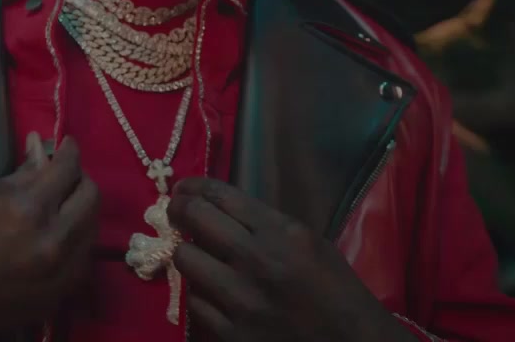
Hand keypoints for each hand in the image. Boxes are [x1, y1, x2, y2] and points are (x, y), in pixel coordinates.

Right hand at [0, 133, 99, 341]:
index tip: (66, 146)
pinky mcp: (60, 297)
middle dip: (80, 179)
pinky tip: (56, 235)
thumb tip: (42, 148)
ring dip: (80, 210)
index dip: (69, 151)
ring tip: (60, 204)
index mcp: (27, 210)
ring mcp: (61, 274)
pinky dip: (75, 241)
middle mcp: (53, 241)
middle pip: (91, 197)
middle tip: (63, 175)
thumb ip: (22, 175)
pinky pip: (82, 259)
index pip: (68, 168)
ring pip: (92, 229)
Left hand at [167, 178, 412, 341]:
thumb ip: (266, 224)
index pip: (221, 195)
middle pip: (193, 217)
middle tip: (177, 214)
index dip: (193, 187)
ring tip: (199, 257)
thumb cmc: (337, 292)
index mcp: (283, 234)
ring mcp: (242, 300)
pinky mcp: (232, 334)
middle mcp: (258, 261)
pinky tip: (213, 294)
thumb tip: (217, 209)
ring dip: (189, 255)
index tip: (183, 189)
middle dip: (179, 210)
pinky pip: (194, 302)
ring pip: (185, 259)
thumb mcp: (310, 243)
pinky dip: (201, 295)